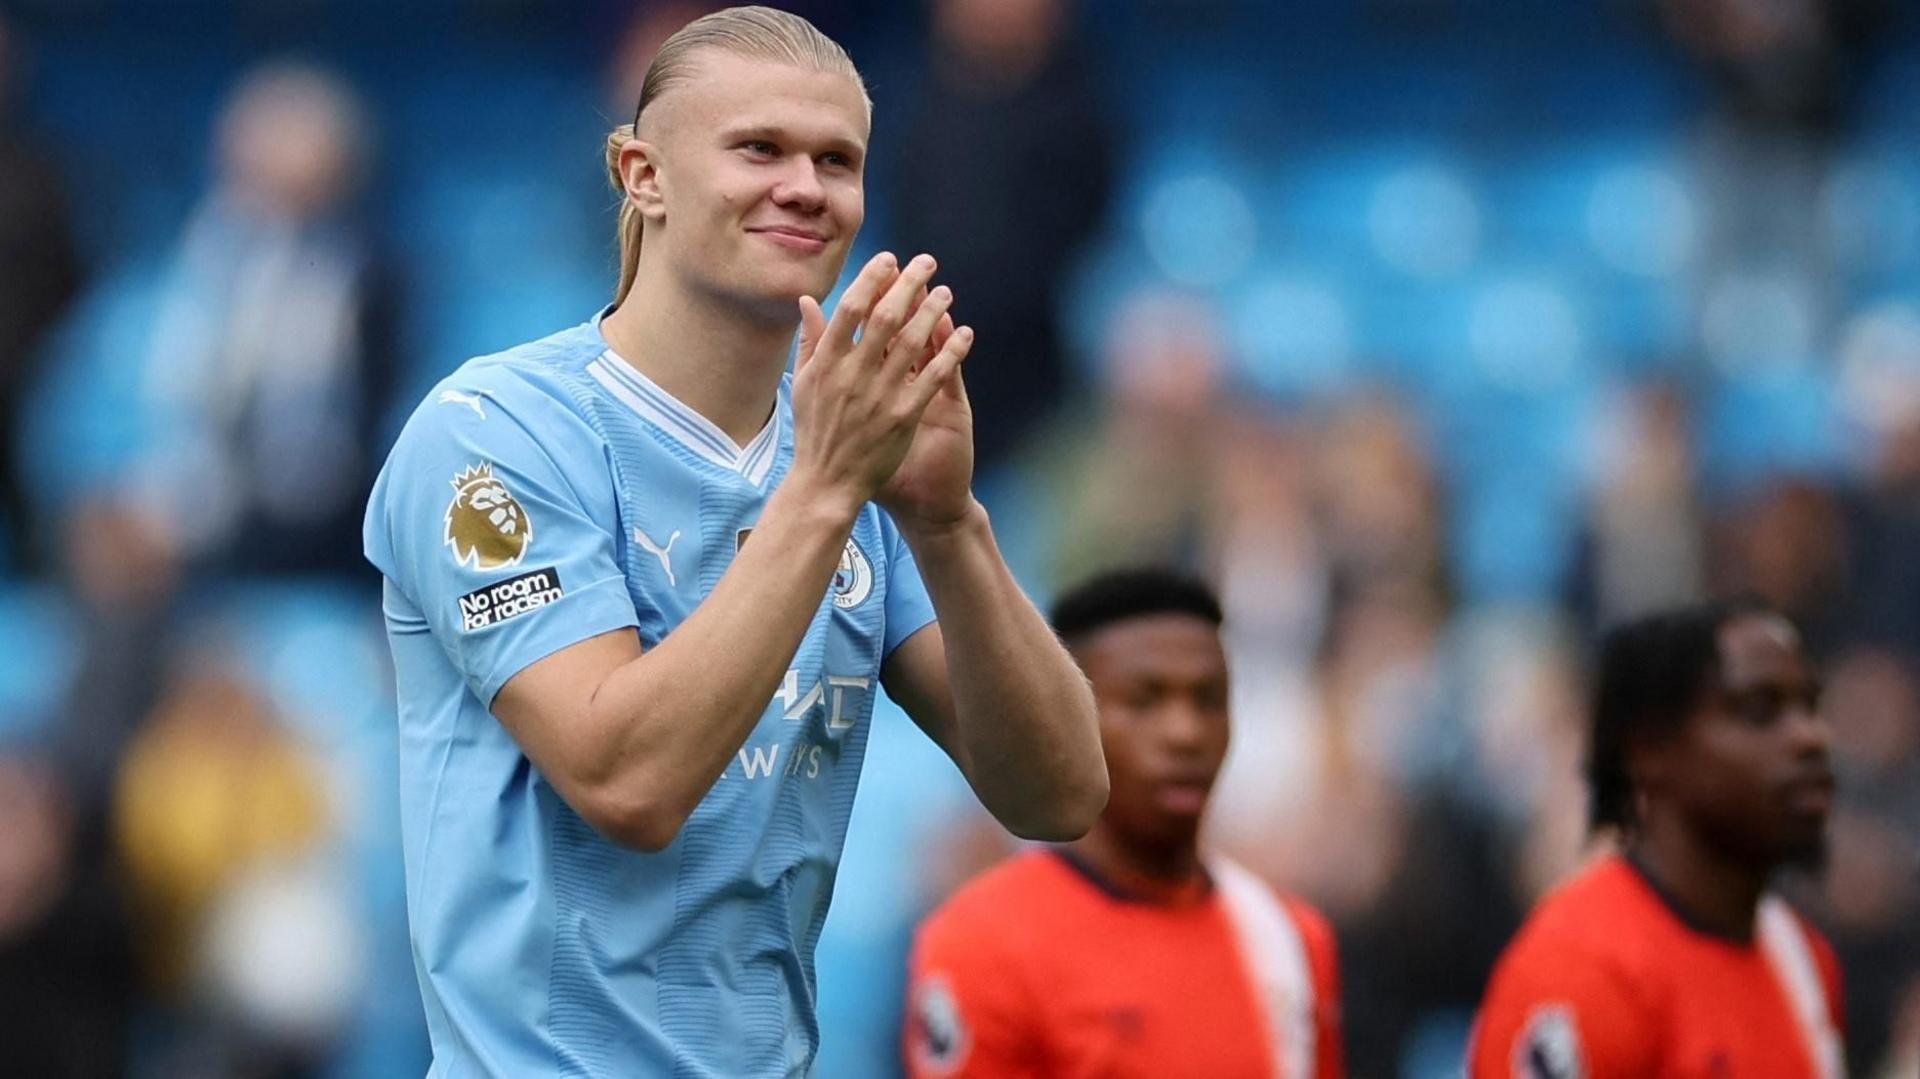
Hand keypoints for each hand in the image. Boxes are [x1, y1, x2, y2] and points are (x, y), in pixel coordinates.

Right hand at [788, 252, 973, 519]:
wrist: (827, 482)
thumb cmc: (815, 431)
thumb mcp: (805, 383)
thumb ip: (810, 340)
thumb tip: (807, 300)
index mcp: (827, 362)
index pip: (851, 309)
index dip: (871, 279)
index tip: (889, 259)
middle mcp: (854, 374)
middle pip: (885, 317)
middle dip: (909, 284)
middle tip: (927, 262)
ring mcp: (880, 395)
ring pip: (912, 342)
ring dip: (932, 312)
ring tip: (947, 292)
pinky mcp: (904, 416)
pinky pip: (933, 377)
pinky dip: (950, 353)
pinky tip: (966, 334)